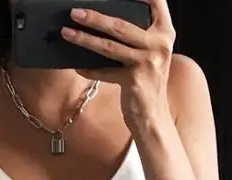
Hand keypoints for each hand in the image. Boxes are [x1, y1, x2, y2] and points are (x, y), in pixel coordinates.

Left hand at [61, 0, 175, 137]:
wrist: (154, 116)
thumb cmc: (147, 81)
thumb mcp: (150, 53)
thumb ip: (137, 35)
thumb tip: (104, 21)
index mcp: (165, 31)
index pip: (155, 1)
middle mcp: (159, 44)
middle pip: (121, 25)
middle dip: (94, 17)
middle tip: (75, 12)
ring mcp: (147, 62)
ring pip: (109, 47)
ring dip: (84, 39)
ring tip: (67, 33)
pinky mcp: (134, 81)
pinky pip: (105, 72)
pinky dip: (89, 70)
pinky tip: (76, 66)